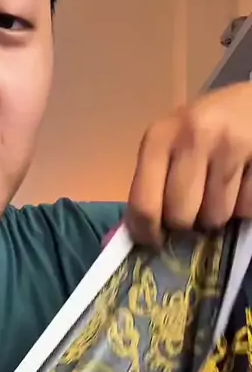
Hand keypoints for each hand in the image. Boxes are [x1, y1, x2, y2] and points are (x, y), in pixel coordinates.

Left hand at [126, 82, 251, 244]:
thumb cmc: (205, 130)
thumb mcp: (169, 145)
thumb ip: (150, 185)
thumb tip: (130, 236)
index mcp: (160, 137)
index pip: (144, 206)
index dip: (147, 234)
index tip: (154, 240)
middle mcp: (193, 137)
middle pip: (180, 218)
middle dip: (186, 224)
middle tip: (192, 208)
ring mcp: (231, 147)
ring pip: (215, 218)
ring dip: (216, 214)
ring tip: (220, 190)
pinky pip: (245, 209)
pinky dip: (243, 206)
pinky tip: (242, 182)